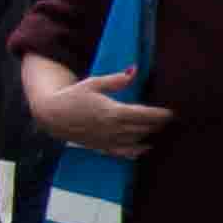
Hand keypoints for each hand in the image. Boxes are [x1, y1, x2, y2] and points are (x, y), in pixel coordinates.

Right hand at [32, 62, 173, 158]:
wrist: (51, 116)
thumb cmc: (72, 97)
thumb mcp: (93, 83)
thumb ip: (116, 80)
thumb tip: (134, 70)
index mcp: (113, 112)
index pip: (145, 115)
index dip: (161, 115)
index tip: (172, 112)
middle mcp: (113, 129)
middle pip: (144, 128)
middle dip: (158, 124)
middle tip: (168, 119)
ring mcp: (108, 140)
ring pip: (136, 140)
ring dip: (149, 135)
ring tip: (158, 129)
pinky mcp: (101, 147)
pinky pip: (124, 153)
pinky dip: (136, 151)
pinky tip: (145, 148)